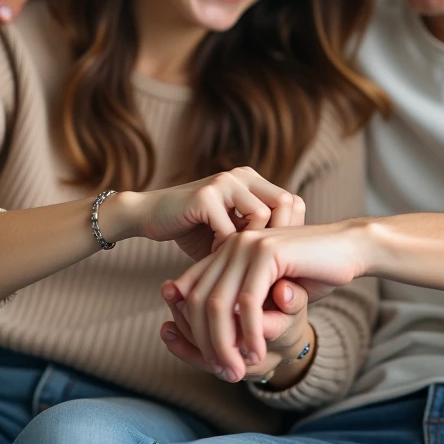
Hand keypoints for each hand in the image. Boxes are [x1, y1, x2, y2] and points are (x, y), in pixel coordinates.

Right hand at [108, 167, 305, 261]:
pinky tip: (213, 258)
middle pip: (285, 204)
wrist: (147, 216)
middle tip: (261, 265)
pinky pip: (230, 230)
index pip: (293, 203)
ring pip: (262, 216)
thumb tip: (296, 268)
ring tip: (234, 259)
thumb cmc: (192, 231)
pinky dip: (224, 250)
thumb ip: (258, 240)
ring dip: (250, 245)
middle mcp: (243, 175)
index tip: (275, 260)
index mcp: (253, 181)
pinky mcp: (205, 196)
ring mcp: (224, 182)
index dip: (289, 234)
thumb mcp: (231, 234)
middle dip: (277, 240)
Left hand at [169, 221, 368, 381]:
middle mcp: (232, 245)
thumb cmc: (311, 271)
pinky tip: (257, 354)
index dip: (192, 329)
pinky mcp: (268, 253)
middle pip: (199, 301)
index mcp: (227, 249)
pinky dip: (249, 334)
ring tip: (237, 371)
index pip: (190, 291)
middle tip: (223, 373)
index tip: (208, 361)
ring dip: (225, 344)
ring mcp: (247, 245)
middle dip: (207, 343)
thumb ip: (239, 301)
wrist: (350, 248)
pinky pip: (248, 302)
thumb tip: (201, 327)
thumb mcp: (270, 289)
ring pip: (219, 305)